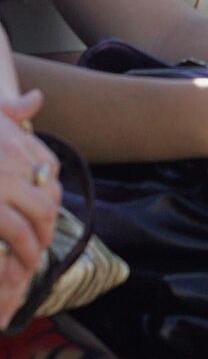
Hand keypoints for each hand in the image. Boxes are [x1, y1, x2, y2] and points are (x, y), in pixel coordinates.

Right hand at [0, 92, 61, 328]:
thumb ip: (11, 110)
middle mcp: (12, 163)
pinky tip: (14, 262)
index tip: (45, 206)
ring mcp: (1, 187)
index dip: (51, 191)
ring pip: (36, 218)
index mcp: (14, 141)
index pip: (50, 168)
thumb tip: (37, 97)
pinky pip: (14, 232)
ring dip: (37, 243)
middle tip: (43, 241)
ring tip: (32, 259)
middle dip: (49, 222)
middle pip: (48, 197)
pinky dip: (21, 249)